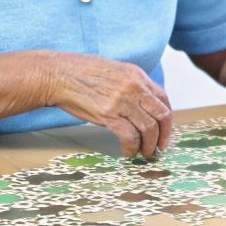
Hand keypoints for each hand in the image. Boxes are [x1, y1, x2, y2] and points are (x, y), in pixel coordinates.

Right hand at [44, 53, 173, 157]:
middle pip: (162, 116)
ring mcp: (122, 101)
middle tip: (160, 148)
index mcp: (137, 75)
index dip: (167, 119)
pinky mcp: (108, 114)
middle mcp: (134, 87)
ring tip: (145, 153)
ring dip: (149, 145)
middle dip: (164, 135)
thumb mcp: (114, 71)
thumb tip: (142, 105)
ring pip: (149, 129)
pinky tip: (128, 153)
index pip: (163, 99)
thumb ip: (131, 85)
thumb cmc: (81, 72)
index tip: (164, 131)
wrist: (58, 74)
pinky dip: (132, 148)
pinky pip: (130, 136)